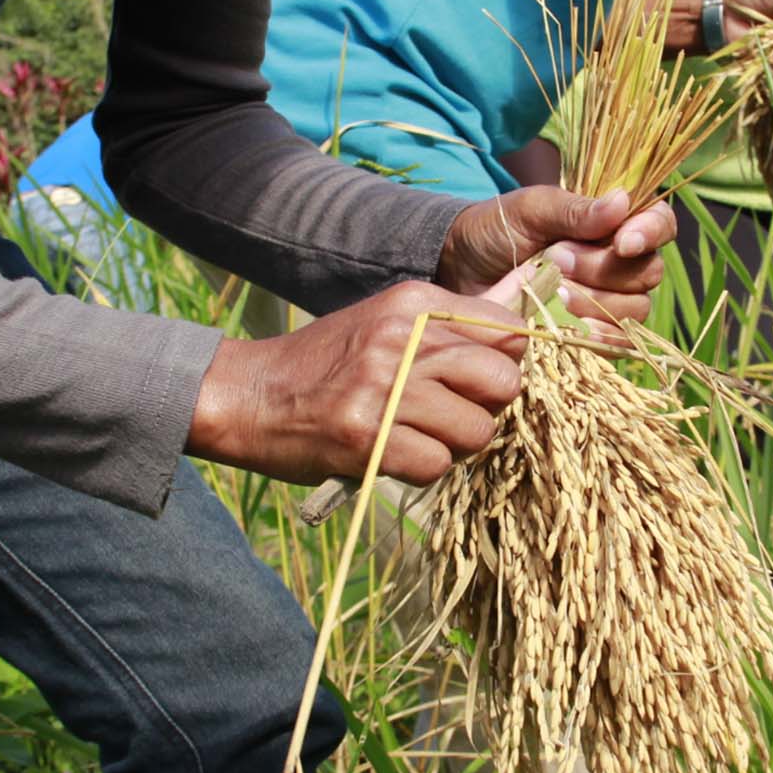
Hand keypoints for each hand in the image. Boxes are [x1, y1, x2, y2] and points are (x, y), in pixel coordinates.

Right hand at [186, 282, 527, 486]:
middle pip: (504, 382)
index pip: (510, 332)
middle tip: (453, 413)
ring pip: (477, 430)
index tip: (480, 380)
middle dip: (488, 408)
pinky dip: (422, 469)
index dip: (506, 364)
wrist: (248, 395)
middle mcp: (405, 338)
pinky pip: (437, 465)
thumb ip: (450, 327)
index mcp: (415, 303)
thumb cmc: (326, 364)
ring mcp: (385, 388)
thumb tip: (524, 333)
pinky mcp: (367, 437)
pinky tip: (395, 454)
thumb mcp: (386, 323)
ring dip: (455, 445)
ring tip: (420, 436)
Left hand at [438, 185, 677, 324]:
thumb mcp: (530, 210)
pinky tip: (572, 328)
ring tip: (554, 292)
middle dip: (604, 269)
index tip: (623, 241)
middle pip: (647, 272)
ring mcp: (609, 301)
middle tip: (557, 259)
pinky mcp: (592, 335)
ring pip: (636, 309)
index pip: (660, 223)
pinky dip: (599, 336)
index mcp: (614, 223)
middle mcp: (620, 262)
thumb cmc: (498, 230)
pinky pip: (619, 343)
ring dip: (597, 303)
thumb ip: (574, 209)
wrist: (460, 272)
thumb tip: (623, 202)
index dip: (650, 233)